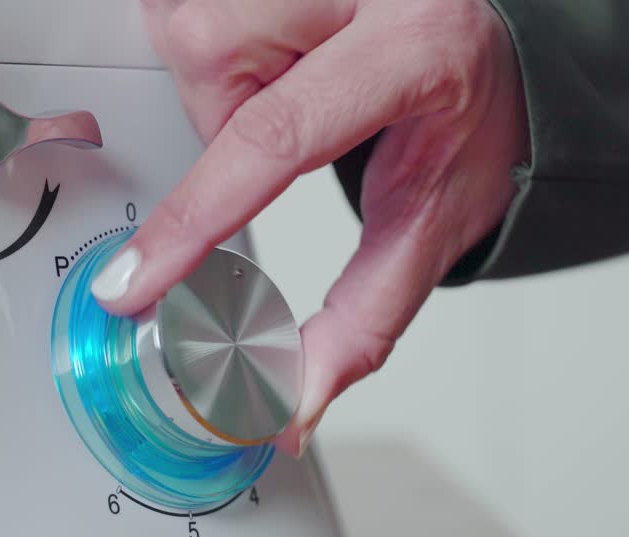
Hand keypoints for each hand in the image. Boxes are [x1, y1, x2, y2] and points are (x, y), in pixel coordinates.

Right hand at [91, 0, 528, 455]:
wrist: (494, 39)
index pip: (276, 140)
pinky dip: (225, 48)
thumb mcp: (437, 221)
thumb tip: (292, 404)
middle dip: (225, 115)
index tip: (134, 283)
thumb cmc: (473, 118)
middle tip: (290, 128)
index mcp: (414, 51)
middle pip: (211, 54)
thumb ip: (365, 317)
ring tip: (292, 82)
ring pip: (194, 27)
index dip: (194, 219)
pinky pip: (197, 7)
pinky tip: (281, 53)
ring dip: (226, 82)